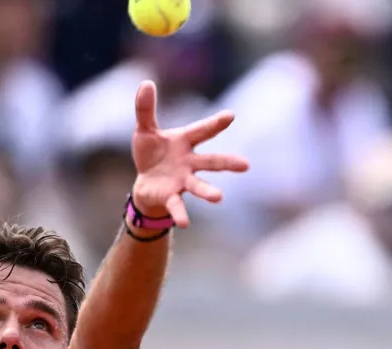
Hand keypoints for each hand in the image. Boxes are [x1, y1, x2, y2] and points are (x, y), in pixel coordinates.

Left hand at [130, 80, 248, 227]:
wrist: (145, 184)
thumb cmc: (151, 154)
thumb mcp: (144, 129)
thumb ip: (145, 108)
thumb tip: (146, 82)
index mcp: (185, 142)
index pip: (203, 131)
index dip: (216, 123)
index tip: (231, 115)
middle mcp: (189, 162)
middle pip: (211, 162)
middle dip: (228, 163)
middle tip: (246, 166)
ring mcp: (182, 181)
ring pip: (198, 186)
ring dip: (208, 191)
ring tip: (219, 198)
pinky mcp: (171, 196)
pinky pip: (177, 205)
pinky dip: (181, 213)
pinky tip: (185, 223)